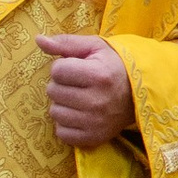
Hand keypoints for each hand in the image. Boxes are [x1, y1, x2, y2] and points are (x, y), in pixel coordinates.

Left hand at [39, 33, 134, 149]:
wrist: (139, 95)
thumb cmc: (113, 66)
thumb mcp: (94, 47)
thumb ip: (65, 43)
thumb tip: (38, 39)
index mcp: (98, 75)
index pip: (57, 70)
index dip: (64, 66)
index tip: (77, 68)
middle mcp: (97, 101)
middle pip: (53, 91)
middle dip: (62, 85)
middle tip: (78, 84)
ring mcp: (95, 122)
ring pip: (55, 112)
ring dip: (63, 104)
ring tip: (79, 99)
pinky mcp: (93, 137)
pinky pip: (61, 132)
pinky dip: (66, 124)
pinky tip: (79, 115)